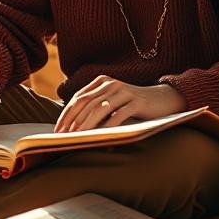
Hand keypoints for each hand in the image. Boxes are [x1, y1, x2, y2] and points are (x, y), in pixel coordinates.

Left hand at [54, 76, 186, 131]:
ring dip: (86, 123)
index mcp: (102, 82)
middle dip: (72, 120)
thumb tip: (72, 126)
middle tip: (63, 136)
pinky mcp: (137, 102)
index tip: (57, 130)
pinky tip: (100, 135)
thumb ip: (96, 106)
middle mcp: (111, 84)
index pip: (78, 98)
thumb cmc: (132, 104)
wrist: (161, 99)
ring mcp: (124, 92)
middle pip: (86, 102)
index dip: (66, 114)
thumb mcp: (112, 101)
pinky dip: (108, 126)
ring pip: (100, 108)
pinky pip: (118, 114)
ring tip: (77, 136)